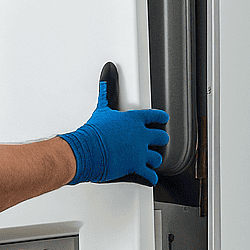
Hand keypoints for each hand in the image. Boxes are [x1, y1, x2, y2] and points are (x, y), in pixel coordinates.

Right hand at [58, 62, 168, 185]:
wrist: (86, 150)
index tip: (163, 119)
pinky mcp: (136, 167)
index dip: (161, 118)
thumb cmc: (93, 131)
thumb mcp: (102, 109)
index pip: (155, 117)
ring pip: (157, 157)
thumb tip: (107, 72)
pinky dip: (151, 177)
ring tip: (151, 161)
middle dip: (161, 139)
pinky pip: (150, 174)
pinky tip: (150, 177)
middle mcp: (141, 136)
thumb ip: (107, 91)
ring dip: (154, 159)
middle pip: (162, 137)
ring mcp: (140, 152)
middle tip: (158, 141)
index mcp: (135, 120)